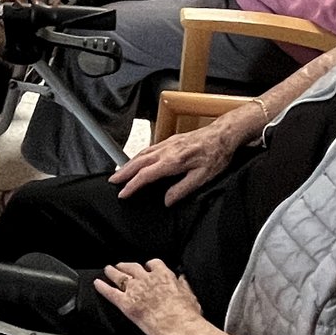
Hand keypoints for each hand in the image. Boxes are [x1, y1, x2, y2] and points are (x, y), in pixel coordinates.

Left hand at [94, 260, 202, 334]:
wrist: (179, 329)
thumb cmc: (187, 316)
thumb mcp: (190, 295)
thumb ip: (184, 285)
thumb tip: (183, 279)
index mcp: (164, 276)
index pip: (153, 263)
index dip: (148, 265)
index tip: (146, 267)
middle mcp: (148, 279)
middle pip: (133, 267)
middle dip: (126, 266)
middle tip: (121, 265)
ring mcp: (136, 290)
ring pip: (120, 276)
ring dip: (112, 272)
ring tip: (108, 270)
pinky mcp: (126, 304)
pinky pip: (111, 292)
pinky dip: (102, 287)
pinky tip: (97, 283)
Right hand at [111, 115, 239, 202]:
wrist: (223, 134)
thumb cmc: (216, 155)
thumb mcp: (203, 178)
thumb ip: (182, 189)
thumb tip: (167, 200)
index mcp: (173, 161)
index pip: (146, 175)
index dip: (132, 185)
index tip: (123, 193)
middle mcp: (167, 150)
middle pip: (139, 162)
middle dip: (124, 172)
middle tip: (112, 181)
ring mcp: (168, 143)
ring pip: (143, 153)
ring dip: (129, 163)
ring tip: (120, 172)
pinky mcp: (171, 140)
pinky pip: (149, 148)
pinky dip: (139, 156)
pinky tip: (138, 160)